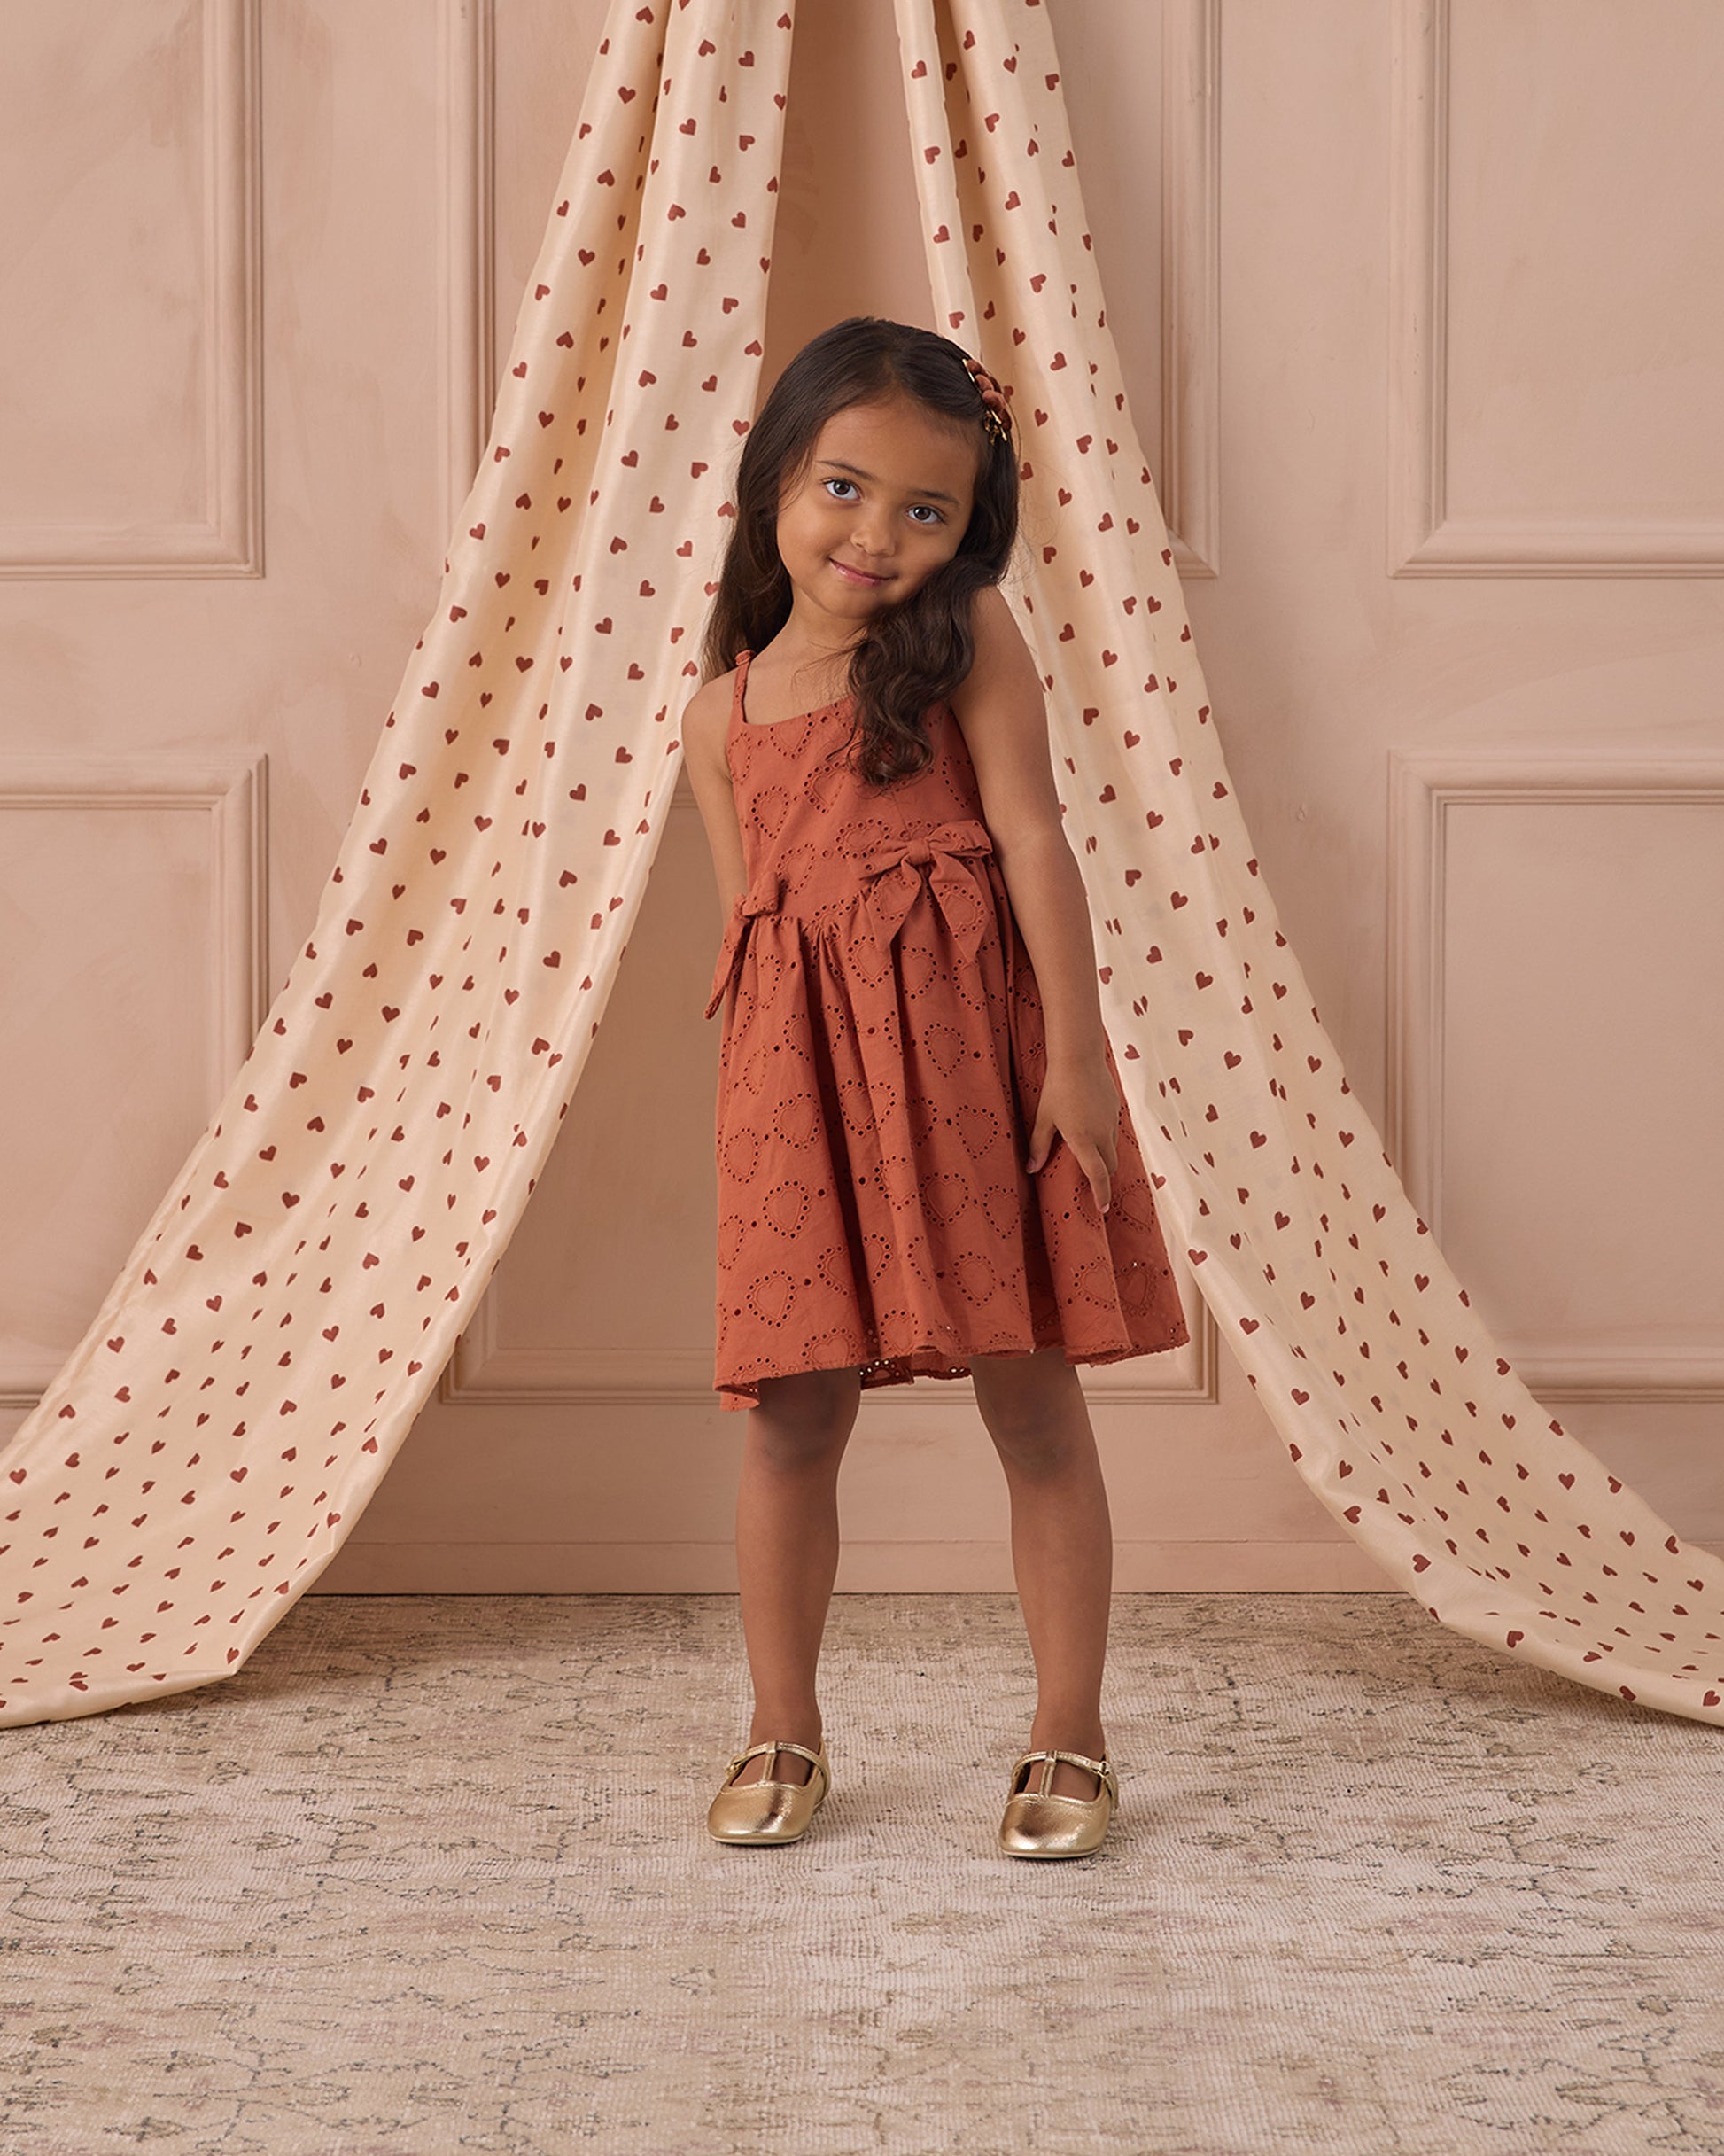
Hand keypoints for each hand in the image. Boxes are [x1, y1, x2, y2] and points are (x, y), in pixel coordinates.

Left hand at [1024, 1056, 1119, 1212]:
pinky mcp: (1115, 1109)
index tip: (1102, 1208)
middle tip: (1092, 1185)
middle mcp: (1102, 1134)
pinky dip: (1105, 1139)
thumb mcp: (1043, 1118)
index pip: (1098, 1175)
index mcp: (1084, 1140)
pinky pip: (1113, 1131)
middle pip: (1110, 1166)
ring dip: (1105, 1158)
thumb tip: (1031, 1169)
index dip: (1101, 1194)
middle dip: (1103, 1179)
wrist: (1079, 1057)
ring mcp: (1112, 1121)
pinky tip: (1091, 1129)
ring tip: (1089, 1157)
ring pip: (1113, 1149)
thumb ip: (1038, 1145)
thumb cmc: (1057, 1088)